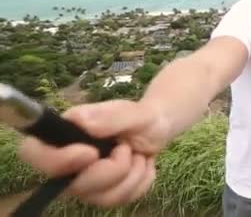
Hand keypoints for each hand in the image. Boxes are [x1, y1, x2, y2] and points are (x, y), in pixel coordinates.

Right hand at [18, 100, 168, 206]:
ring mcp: (85, 183)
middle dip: (113, 169)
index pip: (33, 153)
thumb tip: (81, 121)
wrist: (157, 128)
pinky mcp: (104, 195)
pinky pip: (122, 200)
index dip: (56, 161)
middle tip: (127, 147)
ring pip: (103, 198)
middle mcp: (68, 164)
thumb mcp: (130, 111)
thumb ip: (108, 116)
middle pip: (75, 186)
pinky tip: (143, 164)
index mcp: (64, 135)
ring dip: (132, 174)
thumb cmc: (137, 117)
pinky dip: (141, 182)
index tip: (91, 153)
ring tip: (137, 154)